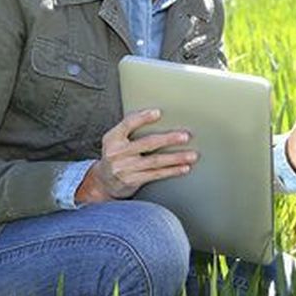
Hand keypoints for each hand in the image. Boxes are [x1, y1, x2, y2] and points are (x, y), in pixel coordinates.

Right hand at [76, 109, 196, 202]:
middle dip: (169, 139)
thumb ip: (130, 129)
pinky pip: (156, 174)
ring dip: (176, 158)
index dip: (143, 118)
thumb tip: (157, 115)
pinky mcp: (132, 181)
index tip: (158, 112)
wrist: (103, 182)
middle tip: (186, 136)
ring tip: (192, 155)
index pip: (128, 124)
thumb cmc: (116, 156)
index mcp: (112, 138)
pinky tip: (183, 168)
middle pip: (147, 143)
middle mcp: (117, 153)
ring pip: (155, 161)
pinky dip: (172, 171)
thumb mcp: (115, 140)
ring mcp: (125, 168)